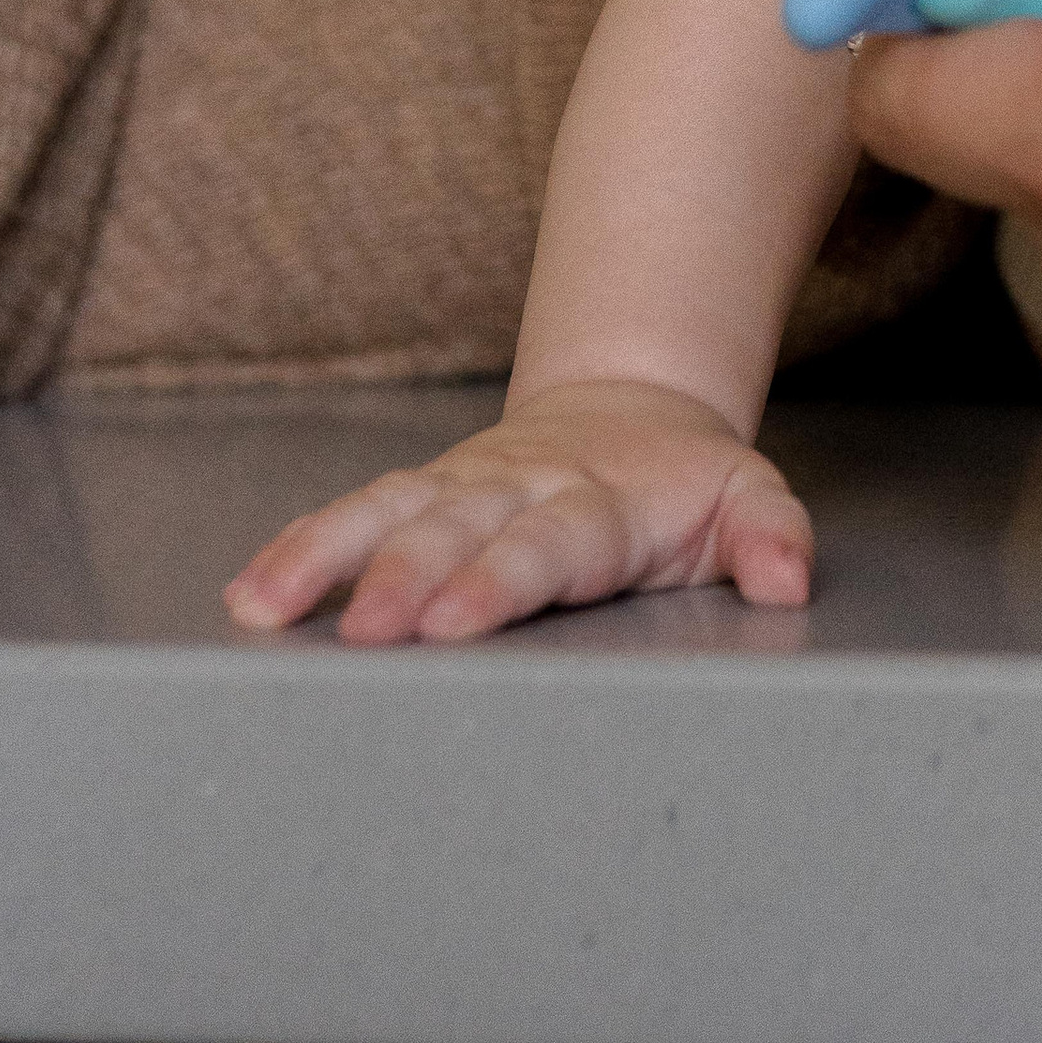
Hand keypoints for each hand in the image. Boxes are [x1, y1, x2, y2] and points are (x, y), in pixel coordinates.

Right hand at [222, 379, 813, 644]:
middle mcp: (516, 488)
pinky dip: (300, 550)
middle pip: (453, 532)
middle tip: (363, 632)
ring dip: (325, 559)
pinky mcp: (419, 494)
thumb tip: (790, 582)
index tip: (453, 621)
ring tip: (264, 609)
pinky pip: (353, 515)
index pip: (546, 544)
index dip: (498, 581)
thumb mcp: (744, 496)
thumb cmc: (682, 483)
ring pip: (384, 514)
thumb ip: (769, 535)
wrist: (629, 410)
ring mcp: (460, 487)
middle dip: (404, 579)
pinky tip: (250, 597)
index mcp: (598, 500)